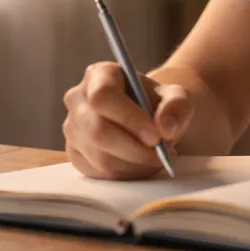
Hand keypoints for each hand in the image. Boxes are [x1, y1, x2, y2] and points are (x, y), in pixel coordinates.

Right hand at [62, 62, 192, 179]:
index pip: (103, 96)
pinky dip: (125, 174)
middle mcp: (78, 99)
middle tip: (161, 154)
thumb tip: (164, 127)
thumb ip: (177, 106)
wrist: (148, 119)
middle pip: (97, 131)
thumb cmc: (158, 104)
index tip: (156, 136)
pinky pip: (98, 173)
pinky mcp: (74, 153)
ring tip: (156, 158)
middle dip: (134, 150)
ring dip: (134, 164)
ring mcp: (72, 128)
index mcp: (99, 75)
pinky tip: (140, 164)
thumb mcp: (177, 97)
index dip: (129, 119)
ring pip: (100, 157)